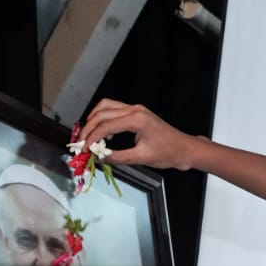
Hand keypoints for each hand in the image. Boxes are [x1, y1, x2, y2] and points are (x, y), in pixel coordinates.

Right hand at [79, 100, 198, 169]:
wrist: (185, 149)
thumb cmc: (169, 153)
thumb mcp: (142, 158)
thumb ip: (118, 157)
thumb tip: (99, 157)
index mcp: (136, 119)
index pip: (105, 126)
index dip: (91, 138)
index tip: (83, 149)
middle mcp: (134, 110)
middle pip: (101, 113)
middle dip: (88, 128)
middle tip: (80, 143)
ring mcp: (136, 109)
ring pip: (105, 107)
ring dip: (93, 120)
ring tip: (88, 137)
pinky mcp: (136, 113)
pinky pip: (113, 110)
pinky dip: (103, 119)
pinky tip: (104, 135)